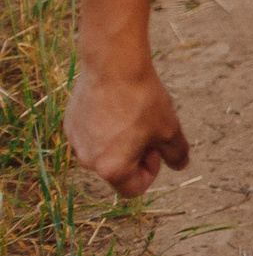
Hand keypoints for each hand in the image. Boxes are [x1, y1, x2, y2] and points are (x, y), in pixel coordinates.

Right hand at [68, 59, 191, 197]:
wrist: (114, 65)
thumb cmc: (143, 101)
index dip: (151, 172)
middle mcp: (88, 160)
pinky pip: (92, 134)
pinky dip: (105, 126)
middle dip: (136, 154)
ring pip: (104, 150)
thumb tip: (180, 166)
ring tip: (133, 113)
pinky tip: (117, 104)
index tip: (156, 148)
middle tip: (147, 127)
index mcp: (112, 169)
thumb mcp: (170, 129)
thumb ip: (176, 153)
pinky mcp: (70, 123)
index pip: (133, 189)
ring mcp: (75, 141)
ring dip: (120, 140)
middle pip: (117, 169)